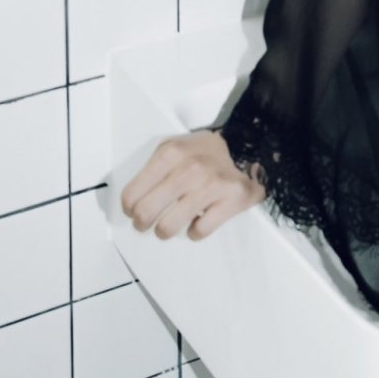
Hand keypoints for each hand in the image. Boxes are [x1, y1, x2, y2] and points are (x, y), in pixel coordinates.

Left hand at [120, 129, 266, 241]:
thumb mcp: (175, 147)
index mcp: (171, 153)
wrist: (249, 146)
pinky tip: (197, 220)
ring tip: (169, 225)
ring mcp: (212, 185)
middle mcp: (190, 168)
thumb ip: (154, 170)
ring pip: (168, 227)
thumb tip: (132, 202)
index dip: (130, 208)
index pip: (132, 195)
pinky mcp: (232, 200)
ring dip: (165, 230)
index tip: (133, 210)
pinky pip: (200, 231)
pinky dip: (195, 231)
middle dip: (142, 223)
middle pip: (146, 213)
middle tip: (147, 223)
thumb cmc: (205, 152)